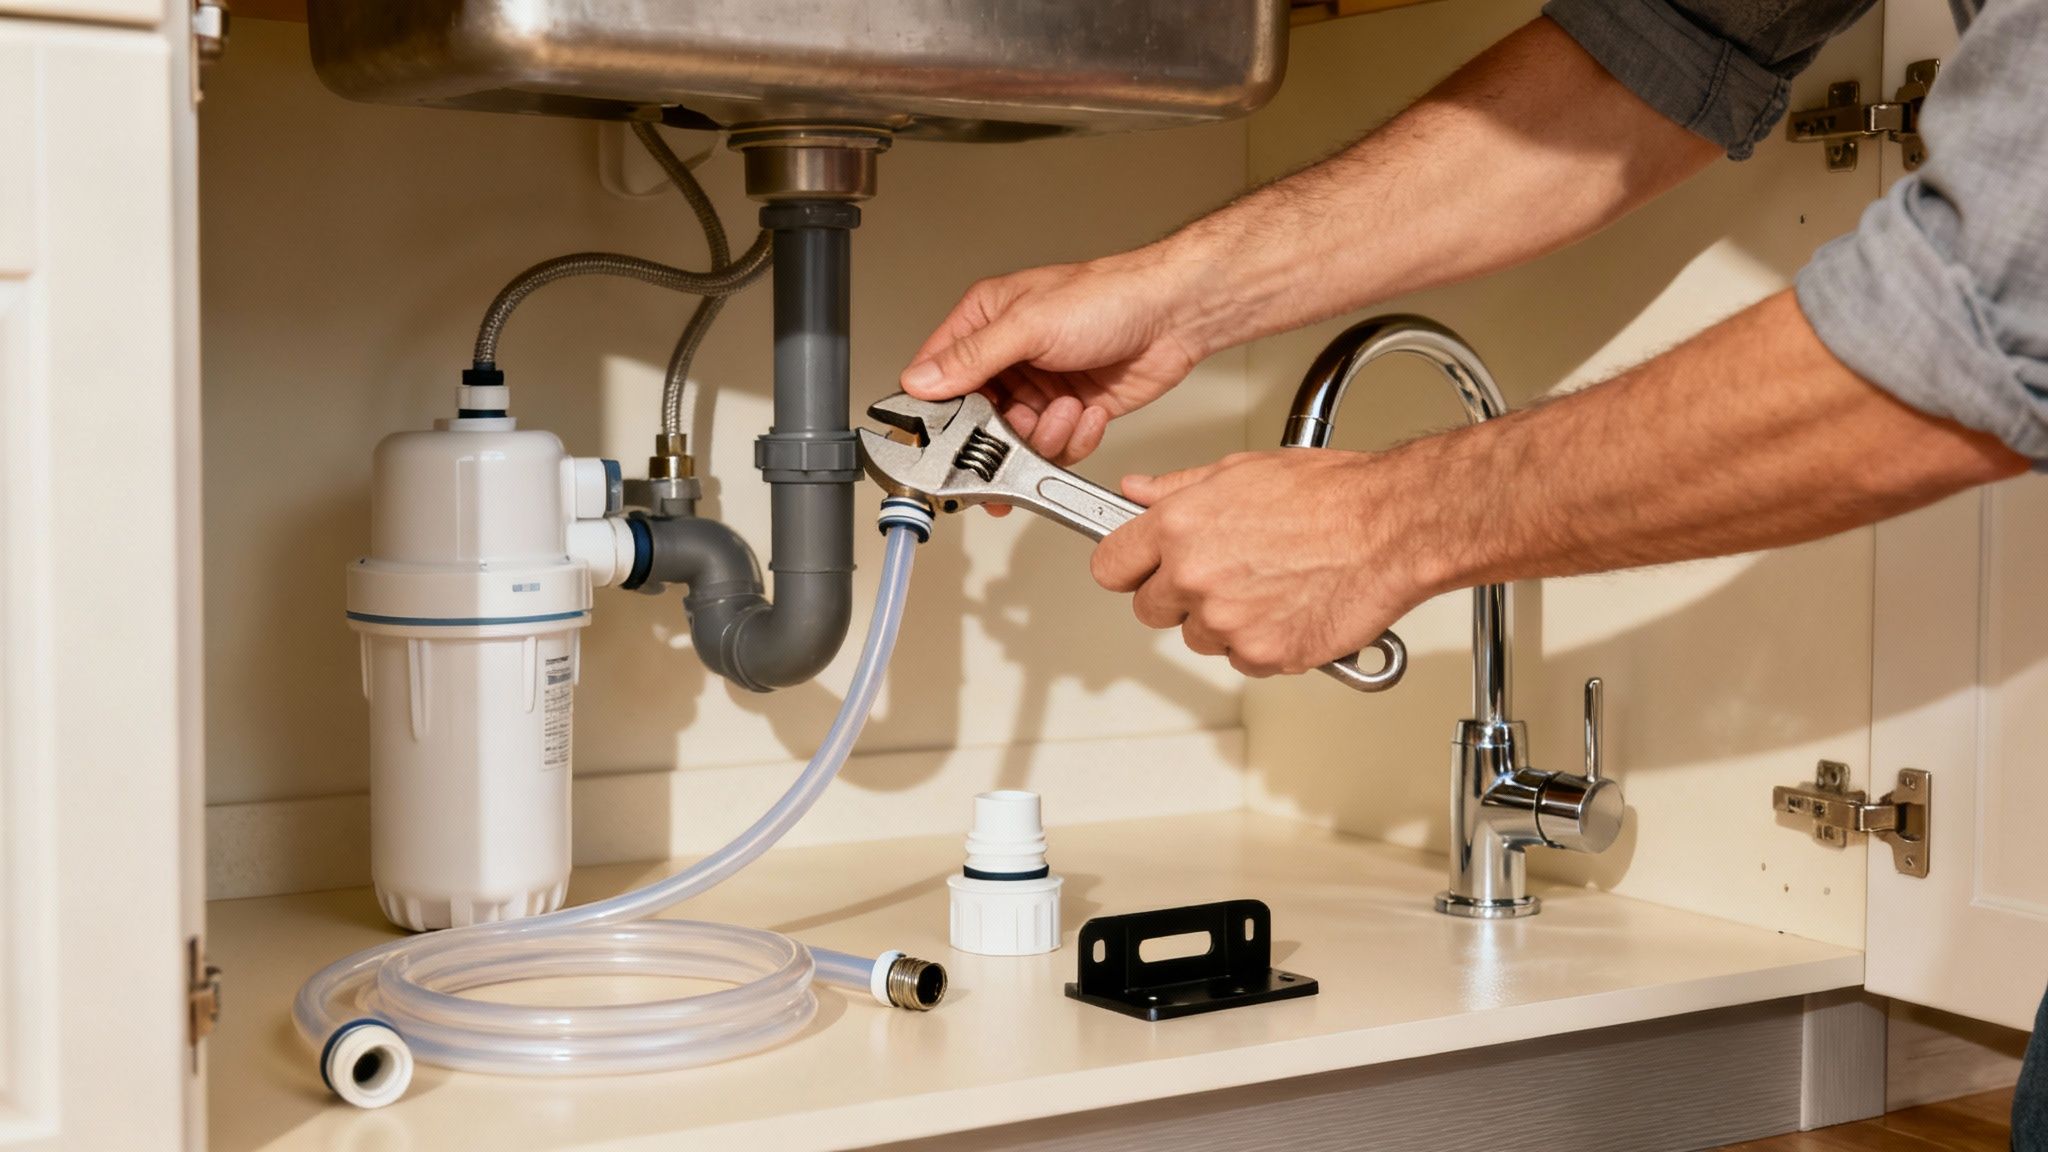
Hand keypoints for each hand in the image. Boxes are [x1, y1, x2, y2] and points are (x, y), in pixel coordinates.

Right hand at [900, 250, 1205, 468]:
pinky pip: (1055, 445)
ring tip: (1067, 409)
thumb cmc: (1109, 296)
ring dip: (1044, 435)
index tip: (945, 436)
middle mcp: (1009, 356)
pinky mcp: (1070, 412)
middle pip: (977, 418)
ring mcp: (1040, 386)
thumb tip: (921, 381)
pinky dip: (1073, 438)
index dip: (936, 409)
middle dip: (1000, 432)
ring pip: (1017, 439)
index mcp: (986, 321)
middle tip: (1017, 430)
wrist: (1173, 315)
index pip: (937, 373)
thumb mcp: (1029, 324)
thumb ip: (972, 357)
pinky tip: (1087, 412)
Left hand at [1090, 450, 1425, 676]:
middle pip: (1149, 608)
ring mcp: (1226, 621)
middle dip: (1177, 595)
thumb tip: (1138, 492)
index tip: (1140, 568)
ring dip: (1222, 620)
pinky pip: (1242, 659)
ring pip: (1197, 636)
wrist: (1390, 528)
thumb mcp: (1240, 470)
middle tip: (1222, 572)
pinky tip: (1288, 606)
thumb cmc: (1330, 494)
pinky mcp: (1262, 654)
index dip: (1128, 567)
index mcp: (1179, 527)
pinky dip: (1262, 641)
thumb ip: (1178, 488)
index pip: (1110, 565)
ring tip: (1268, 583)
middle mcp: (1194, 576)